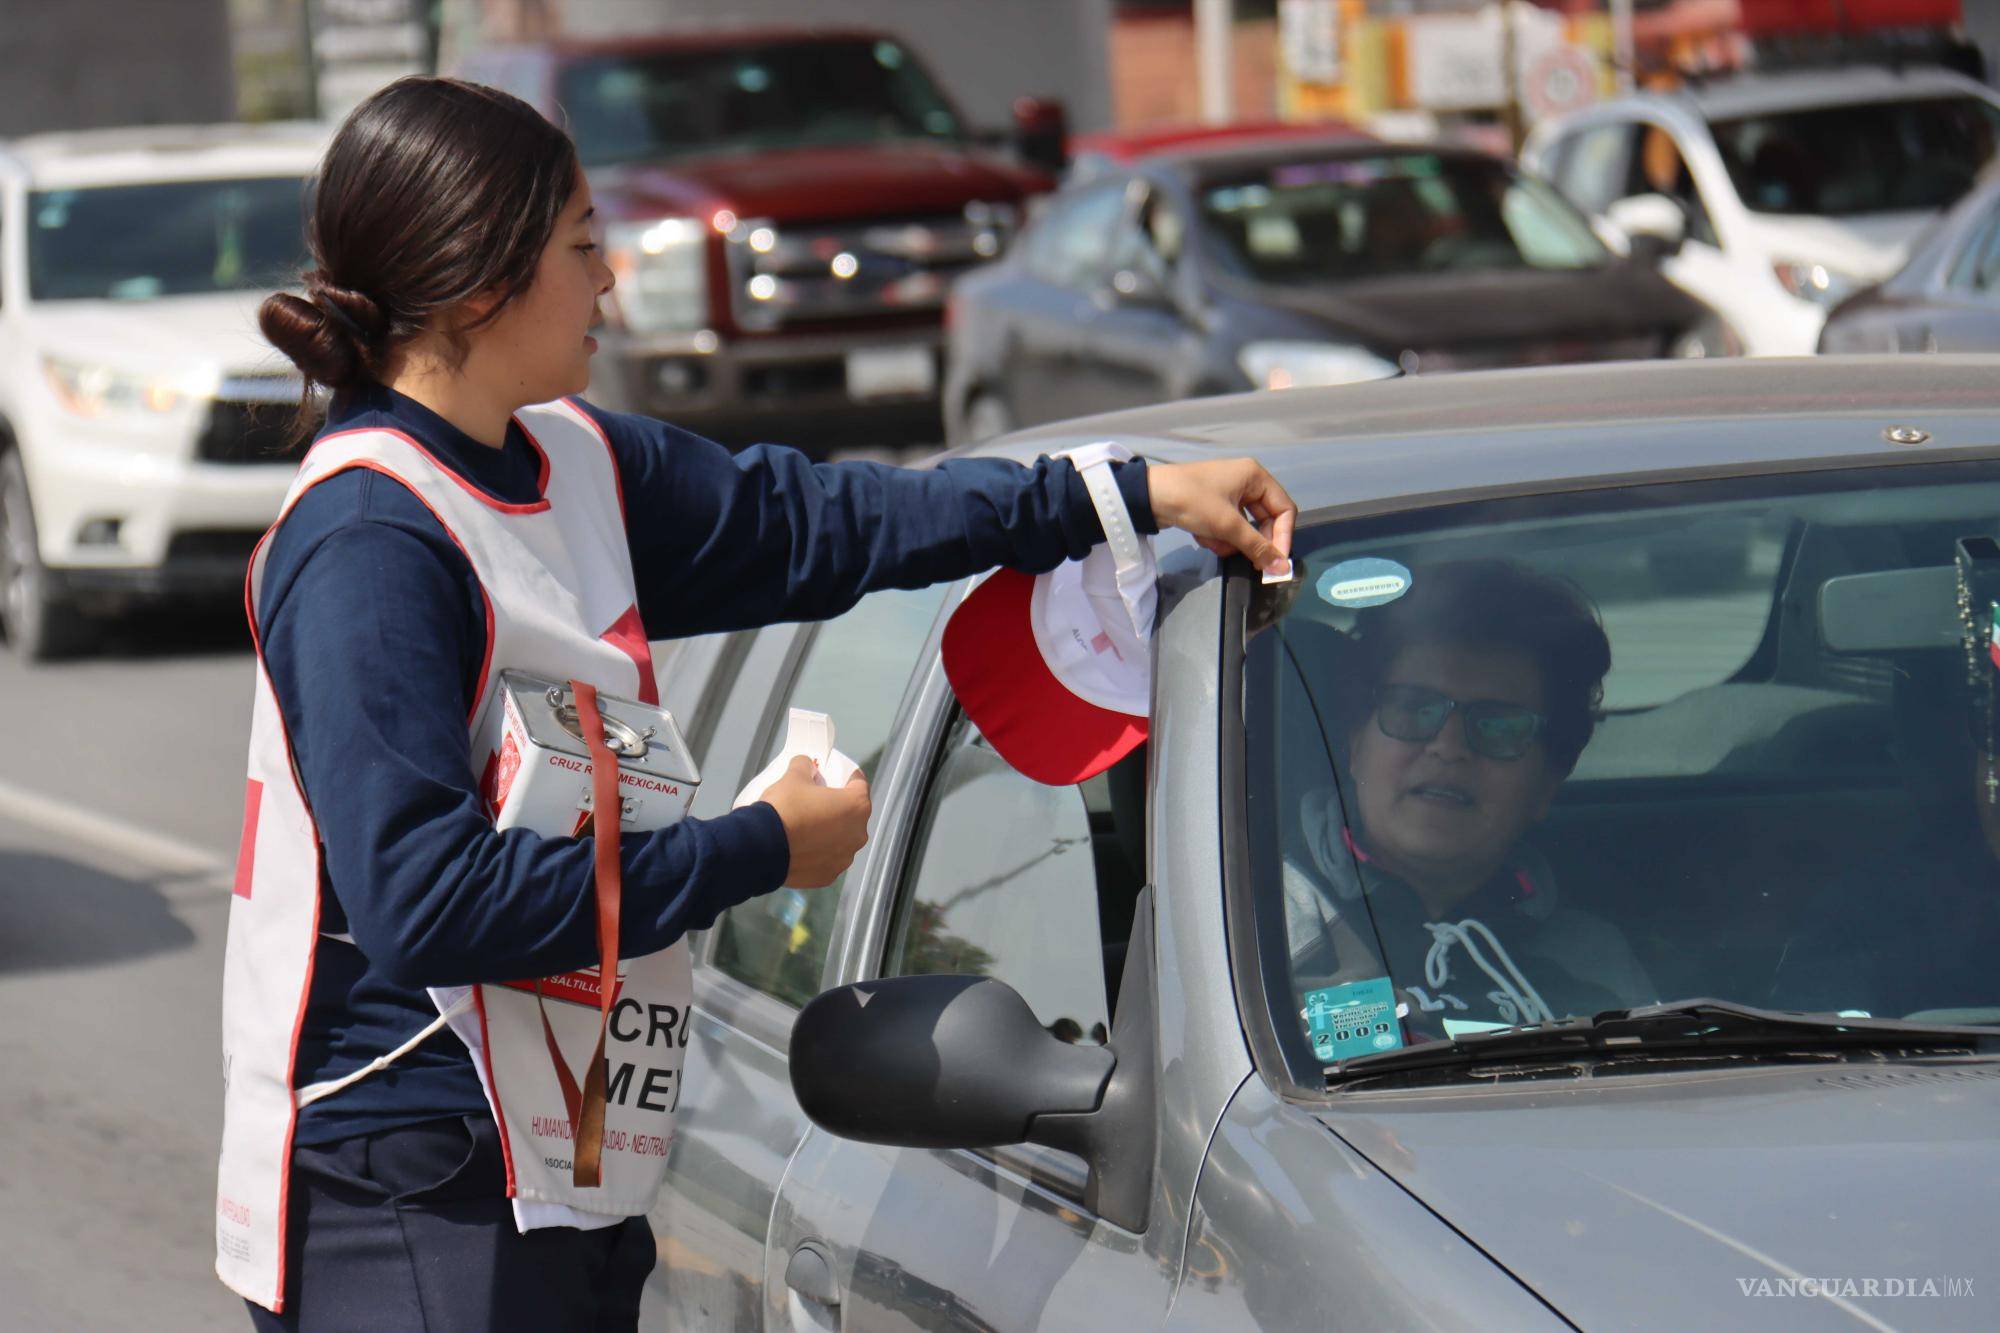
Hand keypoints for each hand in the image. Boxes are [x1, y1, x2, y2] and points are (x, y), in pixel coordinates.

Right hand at [760, 756, 870, 887]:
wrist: (761, 847)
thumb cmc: (784, 808)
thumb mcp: (793, 776)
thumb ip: (804, 765)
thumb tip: (805, 764)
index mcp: (856, 807)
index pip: (859, 784)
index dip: (847, 777)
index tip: (836, 775)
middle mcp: (857, 835)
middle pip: (852, 814)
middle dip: (838, 806)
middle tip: (818, 801)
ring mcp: (844, 858)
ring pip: (841, 839)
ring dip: (830, 832)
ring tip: (807, 826)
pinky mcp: (828, 876)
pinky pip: (826, 859)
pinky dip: (818, 852)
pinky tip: (801, 846)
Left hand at [1146, 458, 1295, 573]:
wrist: (1147, 496)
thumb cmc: (1192, 501)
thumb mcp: (1227, 525)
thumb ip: (1257, 547)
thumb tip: (1282, 568)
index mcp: (1255, 476)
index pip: (1284, 510)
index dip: (1283, 537)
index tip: (1276, 563)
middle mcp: (1246, 481)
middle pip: (1264, 521)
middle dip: (1251, 541)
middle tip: (1248, 562)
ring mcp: (1229, 493)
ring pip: (1243, 528)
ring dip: (1230, 540)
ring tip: (1211, 539)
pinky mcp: (1213, 506)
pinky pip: (1227, 527)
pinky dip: (1217, 536)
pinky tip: (1201, 536)